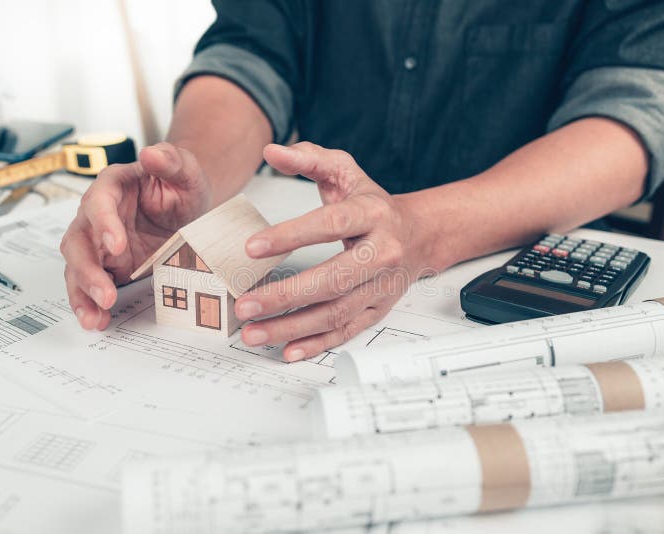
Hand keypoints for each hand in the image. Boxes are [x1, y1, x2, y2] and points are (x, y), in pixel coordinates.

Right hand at [61, 142, 210, 329]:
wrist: (188, 204)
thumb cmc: (181, 183)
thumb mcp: (185, 169)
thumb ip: (170, 160)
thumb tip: (151, 153)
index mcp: (113, 185)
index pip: (98, 202)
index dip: (103, 224)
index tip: (115, 246)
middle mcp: (98, 214)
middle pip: (78, 240)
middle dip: (87, 269)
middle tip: (105, 293)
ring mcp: (98, 242)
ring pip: (77, 266)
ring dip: (82, 293)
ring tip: (94, 317)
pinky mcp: (107, 264)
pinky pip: (90, 284)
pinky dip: (89, 303)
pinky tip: (96, 320)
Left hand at [236, 142, 431, 360]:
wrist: (418, 235)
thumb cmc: (373, 205)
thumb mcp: (345, 171)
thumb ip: (309, 158)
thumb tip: (273, 152)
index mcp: (372, 214)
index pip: (330, 225)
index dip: (291, 236)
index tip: (251, 247)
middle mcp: (382, 253)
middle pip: (333, 279)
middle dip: (285, 295)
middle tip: (245, 304)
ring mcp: (382, 286)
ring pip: (337, 312)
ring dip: (292, 326)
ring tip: (252, 330)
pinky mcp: (378, 310)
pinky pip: (347, 332)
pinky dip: (316, 343)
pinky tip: (287, 349)